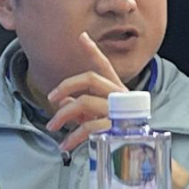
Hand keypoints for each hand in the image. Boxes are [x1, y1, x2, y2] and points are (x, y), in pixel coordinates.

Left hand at [45, 32, 124, 151]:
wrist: (138, 151)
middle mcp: (118, 96)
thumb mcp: (98, 114)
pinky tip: (64, 145)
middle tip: (51, 98)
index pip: (104, 65)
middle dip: (67, 85)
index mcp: (116, 89)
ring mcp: (116, 111)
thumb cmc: (117, 128)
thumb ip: (81, 106)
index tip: (81, 37)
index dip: (93, 51)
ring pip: (84, 102)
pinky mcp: (113, 128)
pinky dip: (72, 137)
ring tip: (52, 126)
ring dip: (63, 115)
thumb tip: (63, 103)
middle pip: (91, 79)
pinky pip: (88, 128)